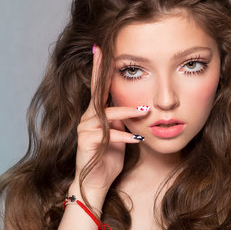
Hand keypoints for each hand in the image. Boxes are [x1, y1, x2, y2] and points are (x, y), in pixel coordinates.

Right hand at [71, 45, 148, 198]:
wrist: (97, 181)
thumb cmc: (109, 156)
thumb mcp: (119, 133)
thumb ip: (122, 119)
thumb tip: (136, 107)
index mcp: (97, 113)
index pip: (99, 87)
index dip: (100, 68)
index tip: (100, 49)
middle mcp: (88, 117)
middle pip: (97, 92)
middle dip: (101, 71)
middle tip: (103, 51)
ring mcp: (86, 129)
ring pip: (107, 114)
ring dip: (127, 113)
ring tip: (144, 112)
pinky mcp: (87, 142)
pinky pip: (108, 135)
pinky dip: (125, 137)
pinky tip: (138, 140)